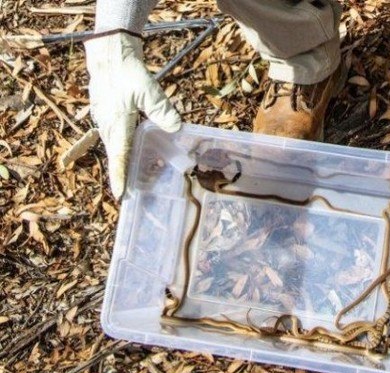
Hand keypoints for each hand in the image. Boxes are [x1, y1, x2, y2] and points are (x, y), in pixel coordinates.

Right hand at [85, 33, 180, 198]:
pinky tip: (133, 151)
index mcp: (117, 122)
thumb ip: (162, 110)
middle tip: (129, 194)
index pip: (119, 156)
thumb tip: (177, 128)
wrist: (109, 54)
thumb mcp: (148, 89)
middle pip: (115, 155)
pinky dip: (121, 148)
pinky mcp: (106, 114)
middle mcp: (107, 125)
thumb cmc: (127, 71)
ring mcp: (104, 120)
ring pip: (113, 147)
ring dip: (121, 162)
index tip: (121, 194)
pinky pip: (113, 137)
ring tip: (132, 178)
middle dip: (121, 175)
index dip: (120, 176)